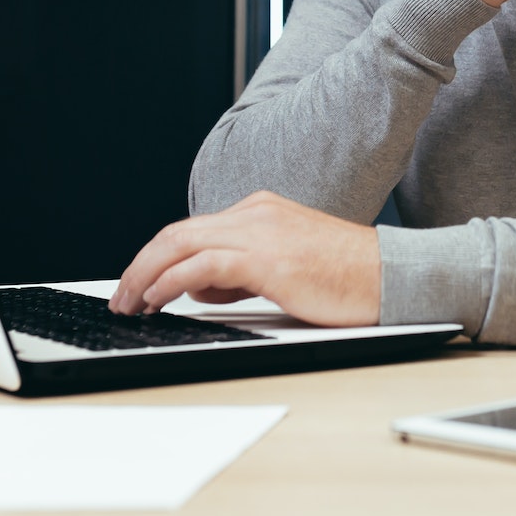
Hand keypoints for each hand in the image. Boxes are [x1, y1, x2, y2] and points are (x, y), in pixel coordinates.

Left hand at [108, 191, 380, 326]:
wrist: (394, 276)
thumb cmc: (350, 279)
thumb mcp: (285, 269)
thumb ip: (241, 272)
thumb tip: (198, 288)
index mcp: (260, 211)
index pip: (194, 230)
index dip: (157, 258)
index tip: (139, 285)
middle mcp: (256, 213)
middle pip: (177, 233)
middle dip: (139, 266)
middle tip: (120, 298)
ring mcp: (260, 232)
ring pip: (180, 244)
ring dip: (144, 275)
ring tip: (129, 304)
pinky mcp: (268, 259)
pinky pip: (202, 267)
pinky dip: (170, 282)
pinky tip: (157, 299)